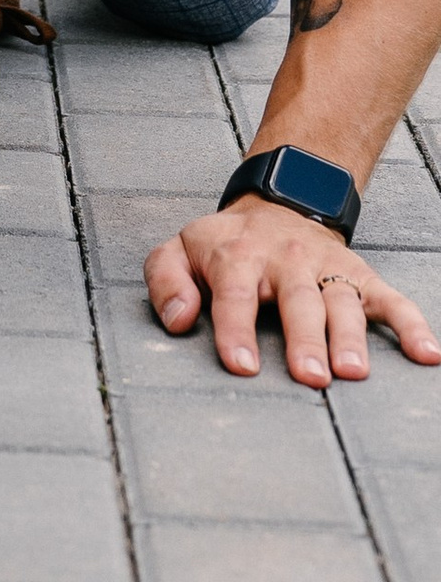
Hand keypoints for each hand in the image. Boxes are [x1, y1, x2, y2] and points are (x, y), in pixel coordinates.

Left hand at [145, 199, 439, 385]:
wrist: (277, 204)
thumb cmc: (223, 244)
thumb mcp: (178, 250)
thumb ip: (166, 281)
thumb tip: (178, 319)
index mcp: (238, 256)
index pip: (235, 294)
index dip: (236, 330)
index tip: (242, 365)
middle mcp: (287, 260)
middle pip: (299, 301)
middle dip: (305, 339)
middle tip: (310, 377)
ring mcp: (328, 268)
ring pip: (344, 301)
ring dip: (351, 337)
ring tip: (353, 372)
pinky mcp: (361, 276)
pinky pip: (391, 300)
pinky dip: (412, 326)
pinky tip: (426, 354)